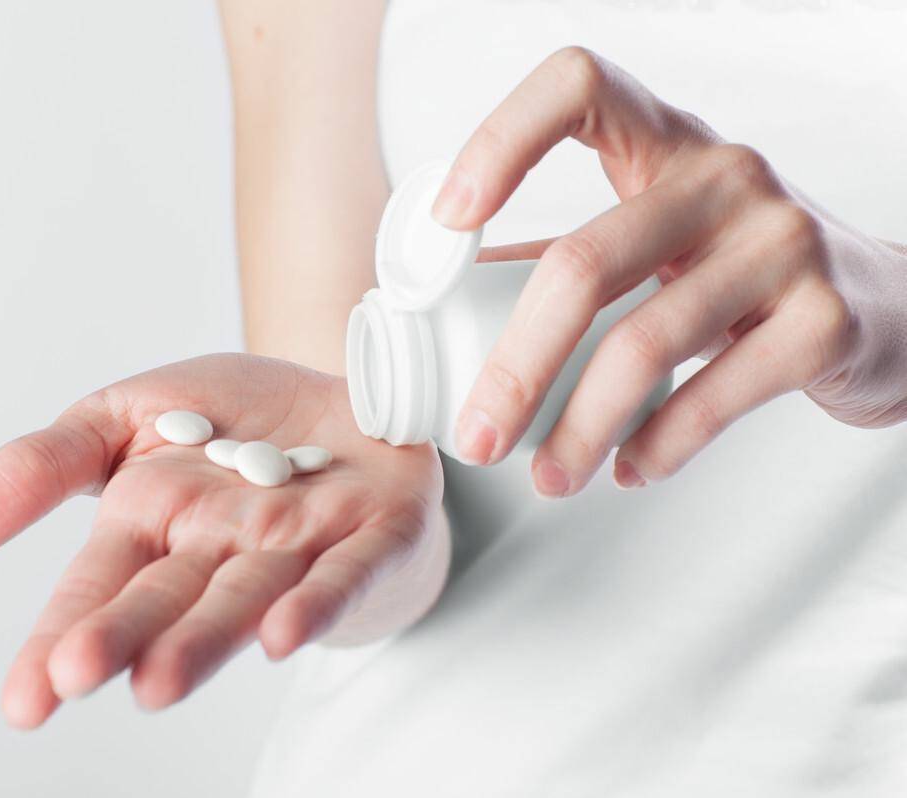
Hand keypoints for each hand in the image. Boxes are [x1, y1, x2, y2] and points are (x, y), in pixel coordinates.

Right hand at [0, 354, 442, 727]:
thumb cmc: (237, 416)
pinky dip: (317, 600)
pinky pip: (346, 571)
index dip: (63, 634)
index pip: (101, 585)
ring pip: (251, 595)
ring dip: (209, 637)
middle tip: (83, 674)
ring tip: (161, 679)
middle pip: (172, 596)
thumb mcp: (126, 416)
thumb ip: (48, 463)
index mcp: (160, 522)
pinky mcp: (376, 531)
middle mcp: (226, 546)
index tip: (28, 698)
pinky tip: (282, 630)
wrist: (343, 397)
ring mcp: (304, 544)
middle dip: (130, 634)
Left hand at [432, 46, 906, 495]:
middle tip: (477, 436)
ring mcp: (782, 243)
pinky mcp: (824, 320)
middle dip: (515, 368)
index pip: (578, 87)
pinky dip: (657, 445)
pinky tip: (627, 468)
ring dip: (578, 428)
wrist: (883, 309)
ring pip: (644, 342)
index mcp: (665, 143)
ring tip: (548, 479)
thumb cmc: (738, 272)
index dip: (501, 140)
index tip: (449, 221)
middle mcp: (725, 176)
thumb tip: (449, 301)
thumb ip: (563, 260)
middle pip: (584, 263)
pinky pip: (715, 396)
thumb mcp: (655, 240)